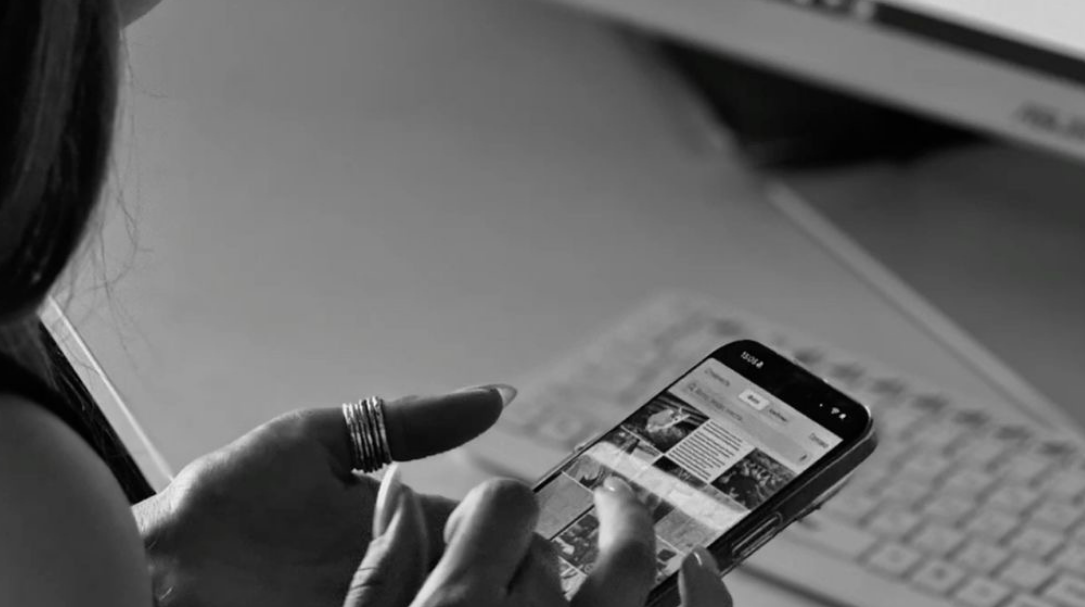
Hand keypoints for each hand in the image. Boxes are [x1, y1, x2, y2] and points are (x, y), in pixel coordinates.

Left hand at [134, 387, 510, 606]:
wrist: (159, 567)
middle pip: (477, 572)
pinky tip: (417, 596)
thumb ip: (406, 422)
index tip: (514, 518)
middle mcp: (399, 574)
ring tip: (427, 577)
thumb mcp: (320, 441)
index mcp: (401, 526)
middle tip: (472, 552)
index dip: (507, 524)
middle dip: (492, 567)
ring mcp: (380, 606)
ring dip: (455, 592)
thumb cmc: (229, 502)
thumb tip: (494, 396)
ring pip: (450, 604)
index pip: (483, 527)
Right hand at [361, 475, 734, 606]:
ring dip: (638, 537)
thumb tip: (401, 491)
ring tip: (633, 514)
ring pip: (631, 576)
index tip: (499, 527)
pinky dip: (703, 594)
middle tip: (576, 521)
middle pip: (560, 542)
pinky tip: (700, 568)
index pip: (501, 508)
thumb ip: (380, 571)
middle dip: (559, 533)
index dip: (501, 510)